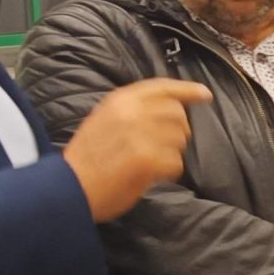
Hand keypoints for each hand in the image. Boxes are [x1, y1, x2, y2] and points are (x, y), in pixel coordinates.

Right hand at [63, 80, 212, 222]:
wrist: (68, 187)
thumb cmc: (86, 158)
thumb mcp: (104, 119)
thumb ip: (133, 110)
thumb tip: (171, 106)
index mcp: (121, 100)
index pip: (163, 87)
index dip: (188, 90)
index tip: (205, 95)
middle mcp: (133, 112)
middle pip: (178, 115)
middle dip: (177, 132)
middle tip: (159, 147)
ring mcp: (141, 134)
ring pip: (179, 140)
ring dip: (170, 153)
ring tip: (148, 162)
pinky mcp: (147, 158)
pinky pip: (175, 163)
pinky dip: (167, 172)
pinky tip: (149, 175)